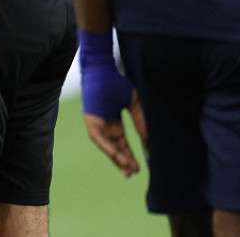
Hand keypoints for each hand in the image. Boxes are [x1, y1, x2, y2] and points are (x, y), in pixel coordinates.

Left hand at [78, 28, 146, 175]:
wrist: (103, 68)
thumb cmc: (117, 81)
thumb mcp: (134, 103)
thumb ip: (141, 121)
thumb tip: (150, 140)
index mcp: (113, 120)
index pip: (121, 142)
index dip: (130, 154)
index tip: (140, 165)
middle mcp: (104, 124)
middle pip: (114, 147)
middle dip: (123, 160)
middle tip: (133, 172)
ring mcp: (96, 122)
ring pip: (107, 145)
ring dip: (117, 157)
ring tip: (127, 169)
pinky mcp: (90, 120)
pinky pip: (98, 138)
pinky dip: (108, 147)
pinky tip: (117, 156)